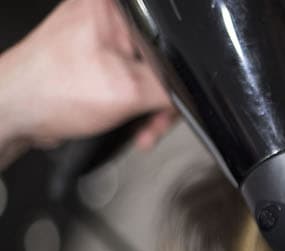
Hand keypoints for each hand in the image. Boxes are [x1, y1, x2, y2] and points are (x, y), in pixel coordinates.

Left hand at [0, 0, 174, 162]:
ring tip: (140, 128)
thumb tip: (191, 95)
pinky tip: (126, 121)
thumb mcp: (129, 90)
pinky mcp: (89, 58)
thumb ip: (169, 89)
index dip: (177, 77)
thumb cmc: (51, 92)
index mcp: (115, 8)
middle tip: (154, 121)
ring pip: (144, 73)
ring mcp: (95, 37)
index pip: (169, 41)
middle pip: (158, 60)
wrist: (12, 112)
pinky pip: (125, 79)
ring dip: (146, 106)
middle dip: (159, 99)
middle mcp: (105, 17)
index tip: (170, 103)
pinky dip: (129, 103)